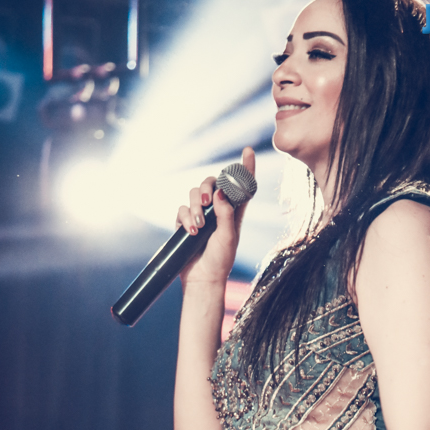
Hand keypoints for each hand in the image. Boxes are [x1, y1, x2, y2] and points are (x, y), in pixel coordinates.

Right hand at [176, 146, 254, 286]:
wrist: (202, 279)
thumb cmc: (220, 260)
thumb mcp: (229, 237)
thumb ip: (226, 214)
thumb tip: (221, 193)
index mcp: (234, 212)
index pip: (242, 186)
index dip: (245, 167)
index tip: (248, 151)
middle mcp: (217, 210)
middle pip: (212, 183)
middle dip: (207, 188)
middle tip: (207, 202)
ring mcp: (200, 215)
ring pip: (194, 194)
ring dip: (195, 206)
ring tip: (198, 226)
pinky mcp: (185, 223)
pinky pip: (181, 209)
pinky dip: (185, 218)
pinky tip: (191, 231)